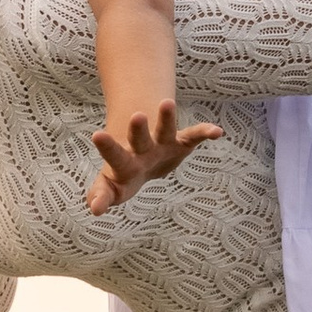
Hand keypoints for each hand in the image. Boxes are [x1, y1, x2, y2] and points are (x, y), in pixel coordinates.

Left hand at [86, 103, 223, 213]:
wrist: (143, 159)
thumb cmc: (123, 175)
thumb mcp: (112, 186)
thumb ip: (102, 194)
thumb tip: (93, 208)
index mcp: (124, 162)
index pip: (114, 156)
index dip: (106, 147)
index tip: (97, 134)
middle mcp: (142, 149)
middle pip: (139, 139)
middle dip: (138, 129)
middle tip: (137, 115)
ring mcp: (162, 144)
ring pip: (165, 129)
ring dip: (167, 118)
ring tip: (168, 102)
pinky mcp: (181, 142)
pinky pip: (194, 136)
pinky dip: (205, 132)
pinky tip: (217, 132)